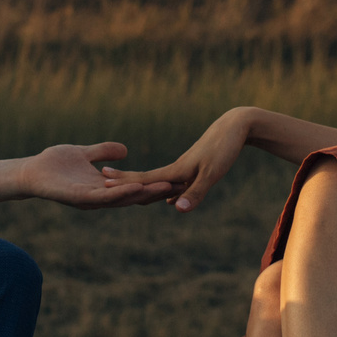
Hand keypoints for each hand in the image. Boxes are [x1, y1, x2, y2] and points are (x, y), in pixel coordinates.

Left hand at [15, 143, 172, 209]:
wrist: (31, 171)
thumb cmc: (54, 163)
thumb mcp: (85, 153)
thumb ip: (104, 152)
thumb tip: (124, 150)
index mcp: (103, 186)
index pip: (132, 186)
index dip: (152, 183)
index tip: (174, 177)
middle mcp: (100, 197)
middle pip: (133, 195)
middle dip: (155, 191)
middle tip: (179, 186)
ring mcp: (91, 199)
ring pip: (122, 198)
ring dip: (143, 193)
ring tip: (164, 187)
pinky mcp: (80, 198)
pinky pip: (103, 197)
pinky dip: (120, 193)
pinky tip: (135, 186)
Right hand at [103, 108, 253, 213]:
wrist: (235, 126)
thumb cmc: (224, 149)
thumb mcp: (212, 174)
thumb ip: (195, 193)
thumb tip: (176, 209)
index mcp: (175, 171)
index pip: (143, 179)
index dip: (122, 182)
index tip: (101, 181)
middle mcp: (175, 168)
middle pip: (145, 178)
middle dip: (124, 180)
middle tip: (101, 180)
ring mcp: (184, 167)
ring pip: (158, 180)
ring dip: (141, 185)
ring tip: (125, 189)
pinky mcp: (193, 167)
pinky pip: (173, 181)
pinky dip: (164, 188)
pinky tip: (170, 199)